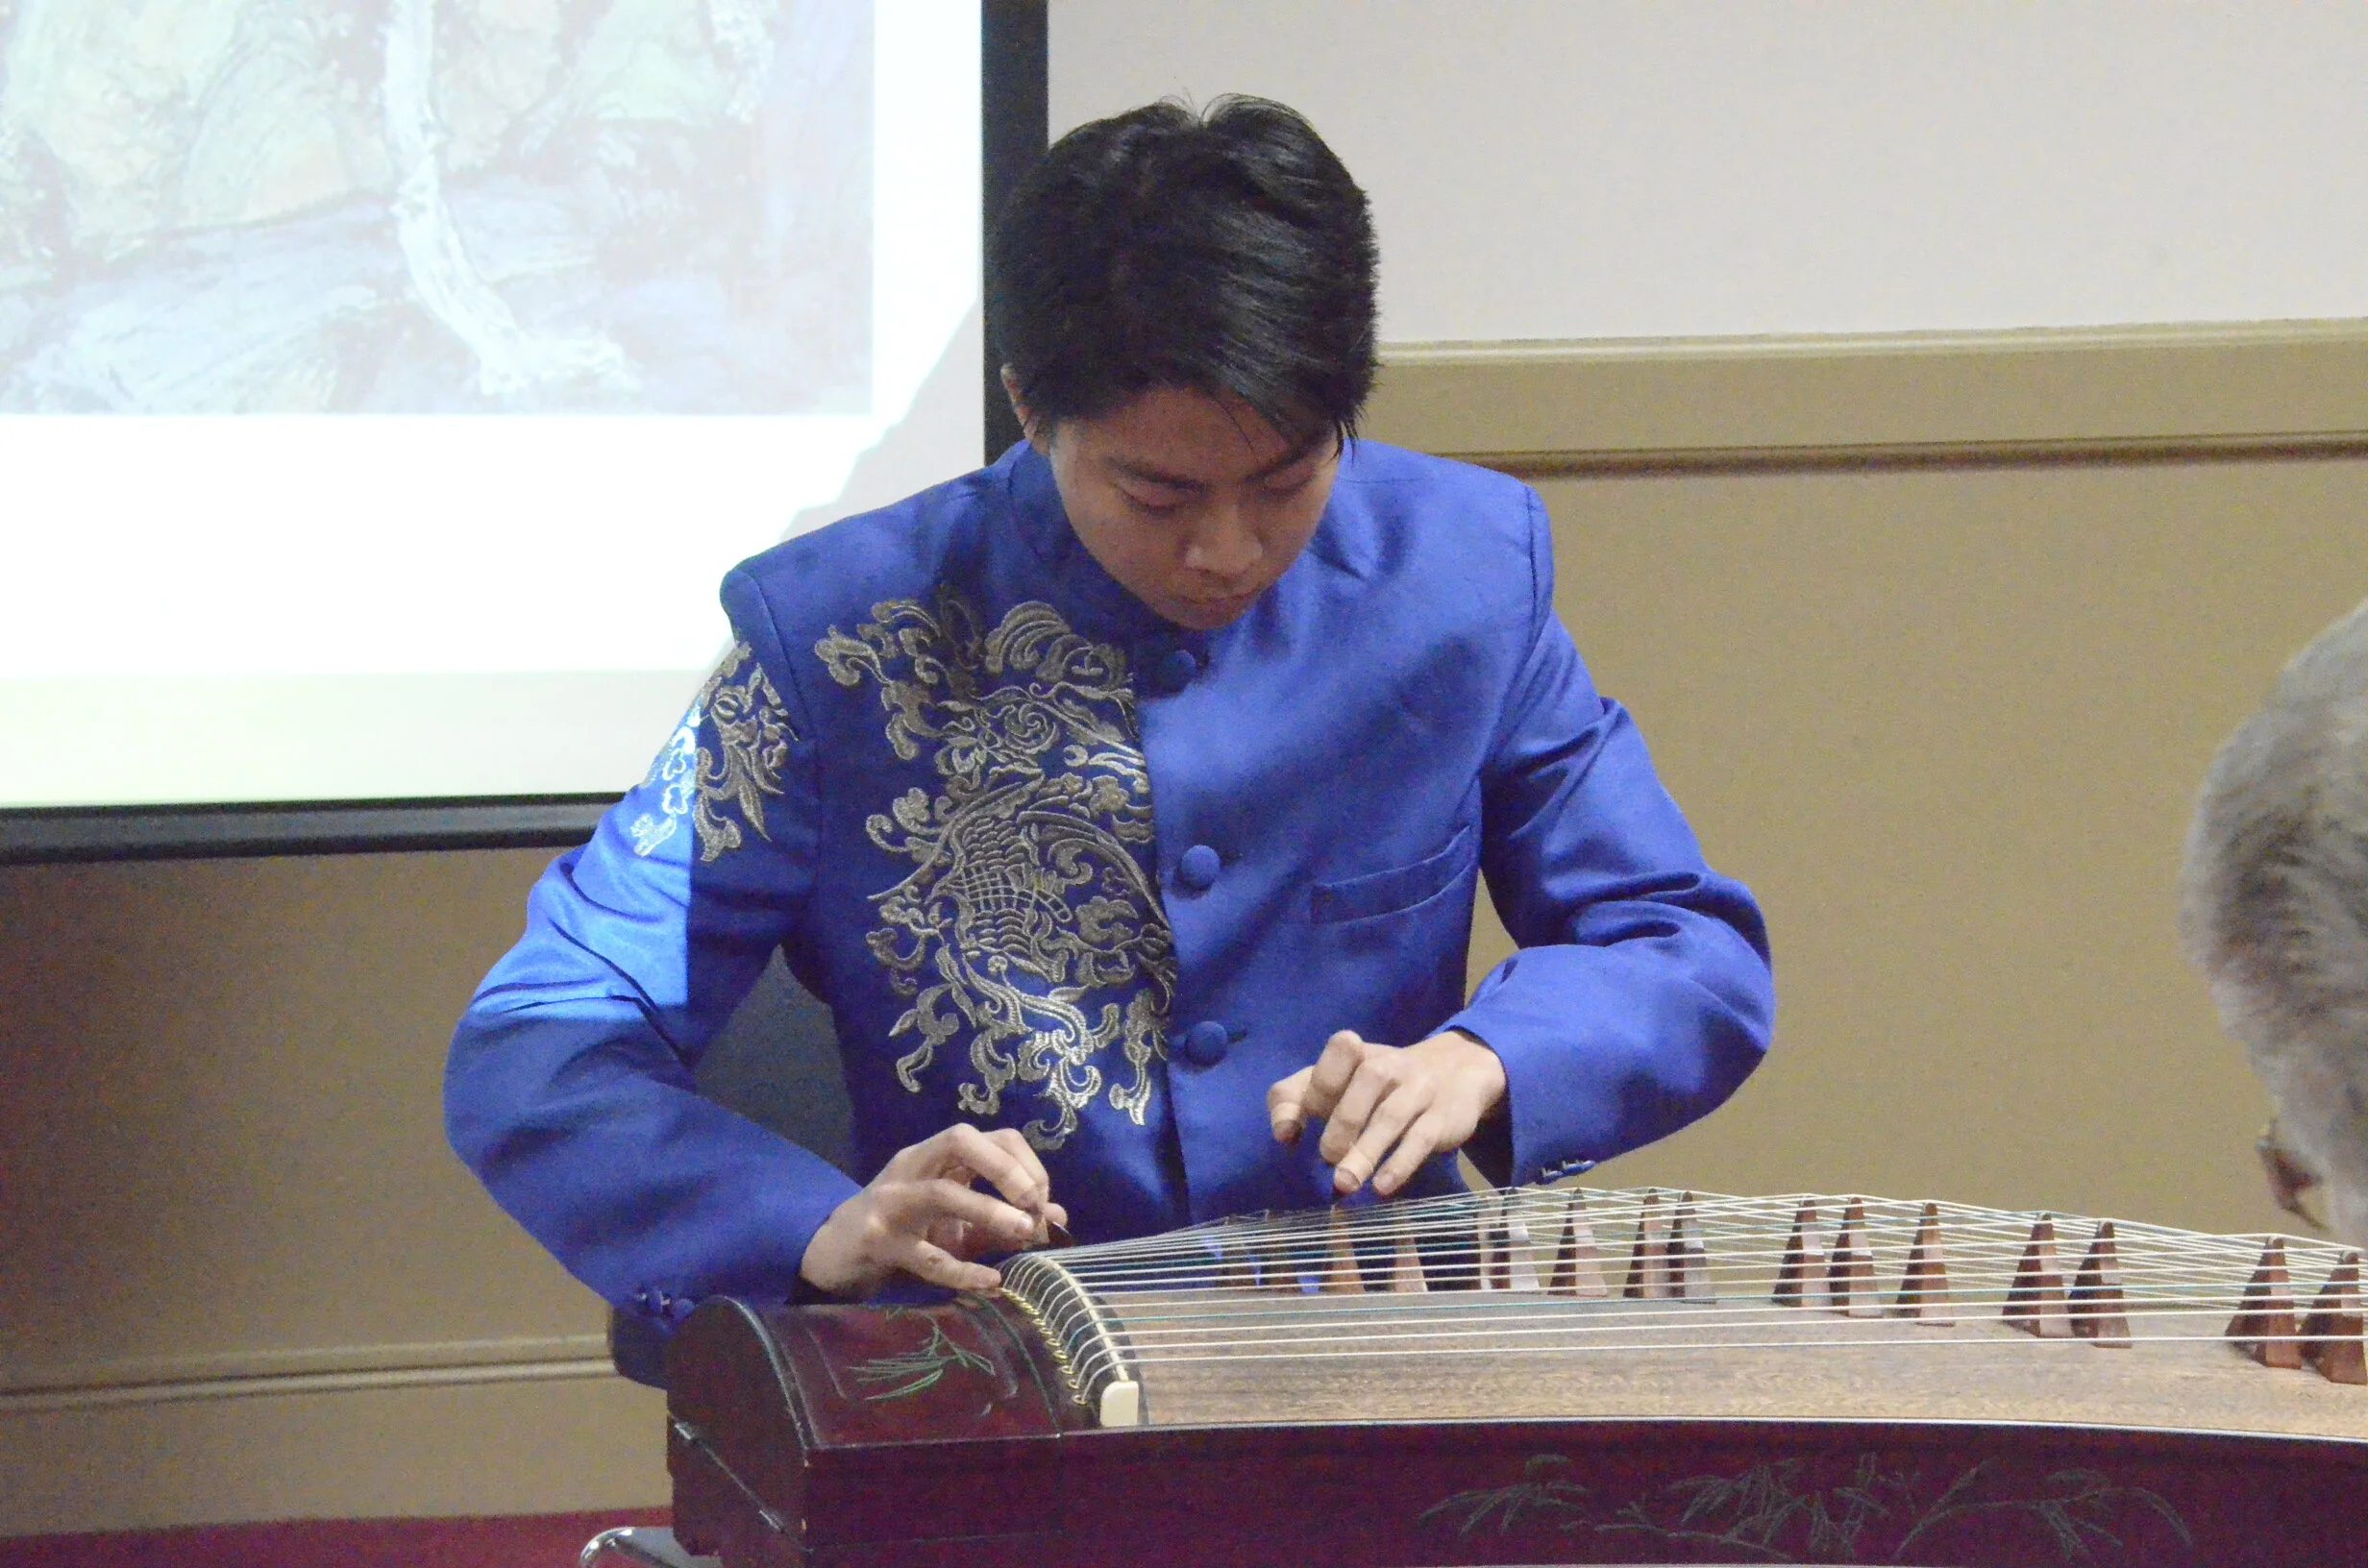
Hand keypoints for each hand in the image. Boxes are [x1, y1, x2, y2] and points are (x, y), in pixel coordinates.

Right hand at [799, 1123, 1065, 1296]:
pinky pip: (925, 1255)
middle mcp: (913, 1166)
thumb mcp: (956, 1221)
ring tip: (1024, 1234)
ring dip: (989, 1211)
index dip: (1024, 1164)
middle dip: (1006, 1169)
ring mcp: (892, 1202)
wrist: (834, 1253)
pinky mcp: (878, 1241)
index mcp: (936, 1155)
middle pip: (962, 1140)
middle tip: (1033, 1206)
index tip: (1041, 1203)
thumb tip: (1058, 1217)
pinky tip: (992, 1282)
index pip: (990, 1136)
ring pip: (942, 1193)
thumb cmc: (903, 1230)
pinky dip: (962, 1271)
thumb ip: (1005, 1218)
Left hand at [1268, 1029, 1507, 1197]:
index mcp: (1355, 1054)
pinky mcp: (1442, 1118)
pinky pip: (1421, 1139)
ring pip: (1391, 1116)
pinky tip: (1382, 1187)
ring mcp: (1418, 1089)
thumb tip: (1284, 1134)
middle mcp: (1388, 1065)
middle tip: (1326, 1159)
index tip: (1287, 1135)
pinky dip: (1400, 1164)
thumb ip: (1302, 1097)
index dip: (1303, 1097)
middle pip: (1365, 1082)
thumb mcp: (1343, 1079)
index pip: (1327, 1064)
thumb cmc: (1382, 1083)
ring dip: (1365, 1151)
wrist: (1459, 1071)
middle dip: (1340, 1125)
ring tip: (1344, 1183)